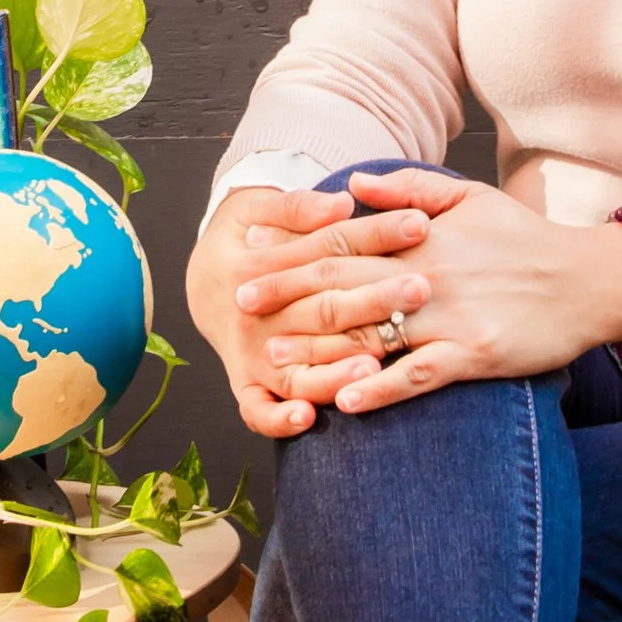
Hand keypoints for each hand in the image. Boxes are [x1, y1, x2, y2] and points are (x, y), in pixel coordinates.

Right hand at [186, 180, 434, 439]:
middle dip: (375, 300)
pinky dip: (279, 418)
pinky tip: (308, 417)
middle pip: (323, 309)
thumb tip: (342, 202)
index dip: (377, 235)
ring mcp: (250, 354)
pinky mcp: (245, 384)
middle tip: (421, 289)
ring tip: (377, 362)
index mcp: (258, 263)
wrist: (200, 280)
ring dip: (338, 368)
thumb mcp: (255, 208)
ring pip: (298, 366)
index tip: (421, 225)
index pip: (329, 248)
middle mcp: (254, 314)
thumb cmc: (241, 237)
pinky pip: (258, 410)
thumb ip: (297, 206)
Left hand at [240, 169, 621, 414]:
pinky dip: (381, 390)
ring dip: (319, 350)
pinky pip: (420, 377)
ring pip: (373, 336)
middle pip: (344, 286)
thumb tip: (350, 182)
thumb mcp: (469, 197)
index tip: (249, 255)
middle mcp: (429, 275)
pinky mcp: (477, 355)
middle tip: (239, 307)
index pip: (342, 240)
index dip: (291, 249)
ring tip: (274, 361)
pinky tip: (344, 404)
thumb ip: (407, 186)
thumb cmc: (525, 238)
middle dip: (287, 296)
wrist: (589, 280)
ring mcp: (452, 318)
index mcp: (420, 236)